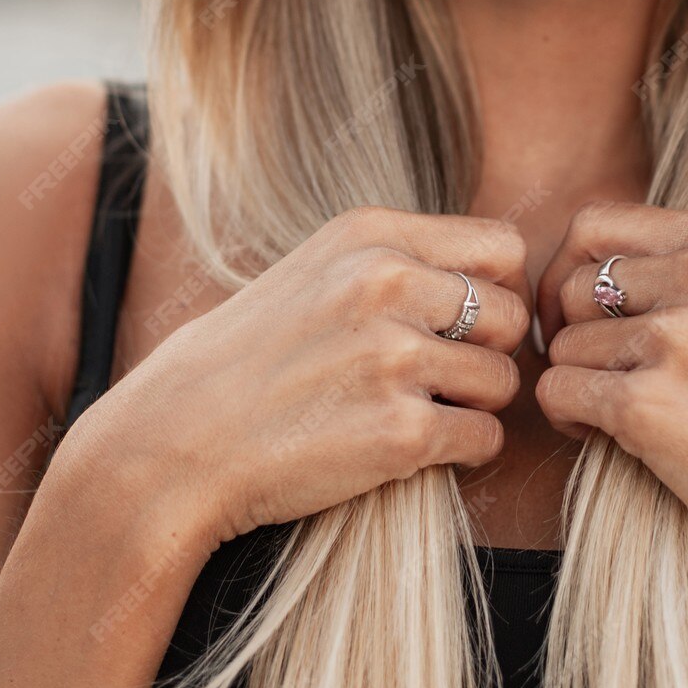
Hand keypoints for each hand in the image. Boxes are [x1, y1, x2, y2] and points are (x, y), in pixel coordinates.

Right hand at [69, 207, 531, 555]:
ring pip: (503, 381)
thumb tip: (491, 273)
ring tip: (418, 413)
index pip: (503, 247)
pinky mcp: (399, 433)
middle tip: (445, 378)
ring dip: (474, 405)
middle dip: (489, 353)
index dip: (497, 290)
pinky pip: (485, 439)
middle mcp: (386, 283)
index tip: (466, 323)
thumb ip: (397, 260)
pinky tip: (412, 450)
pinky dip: (462, 452)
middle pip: (512, 316)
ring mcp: (394, 357)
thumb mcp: (316, 270)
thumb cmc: (247, 361)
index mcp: (369, 235)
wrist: (174, 443)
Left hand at [533, 203, 687, 611]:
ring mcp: (676, 338)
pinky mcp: (649, 405)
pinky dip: (568, 420)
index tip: (578, 316)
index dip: (568, 270)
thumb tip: (590, 264)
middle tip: (594, 373)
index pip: (594, 225)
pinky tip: (608, 439)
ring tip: (623, 414)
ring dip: (576, 381)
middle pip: (569, 283)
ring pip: (561, 344)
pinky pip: (557, 392)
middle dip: (566, 332)